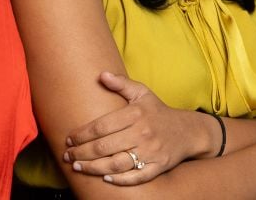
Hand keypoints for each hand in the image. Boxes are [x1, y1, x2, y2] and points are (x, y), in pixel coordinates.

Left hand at [63, 72, 209, 184]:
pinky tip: (104, 178)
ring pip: (117, 164)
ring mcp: (151, 152)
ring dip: (94, 167)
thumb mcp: (142, 93)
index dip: (82, 133)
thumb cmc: (158, 111)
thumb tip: (101, 75)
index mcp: (135, 114)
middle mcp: (143, 133)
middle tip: (67, 156)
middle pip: (105, 146)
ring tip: (78, 167)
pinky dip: (120, 180)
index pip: (102, 126)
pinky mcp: (158, 167)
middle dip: (82, 152)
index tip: (69, 138)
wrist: (188, 131)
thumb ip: (121, 84)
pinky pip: (137, 177)